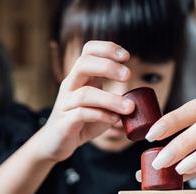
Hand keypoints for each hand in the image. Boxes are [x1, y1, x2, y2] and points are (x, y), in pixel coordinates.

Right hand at [31, 41, 134, 161]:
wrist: (56, 143)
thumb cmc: (81, 123)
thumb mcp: (101, 107)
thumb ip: (115, 100)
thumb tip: (139, 100)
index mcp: (80, 78)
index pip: (89, 50)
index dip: (107, 48)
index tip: (126, 57)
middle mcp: (70, 86)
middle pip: (83, 63)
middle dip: (108, 66)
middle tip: (128, 76)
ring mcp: (65, 104)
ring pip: (85, 94)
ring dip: (111, 99)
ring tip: (129, 108)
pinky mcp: (64, 122)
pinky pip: (82, 114)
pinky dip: (101, 115)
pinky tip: (114, 120)